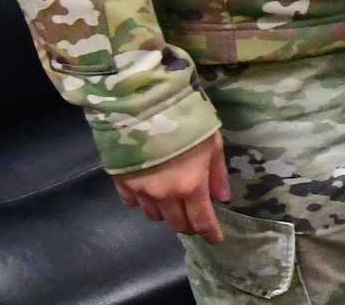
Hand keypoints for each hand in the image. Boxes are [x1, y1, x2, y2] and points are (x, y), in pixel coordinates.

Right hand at [114, 131, 228, 243]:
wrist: (146, 105)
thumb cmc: (187, 121)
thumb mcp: (212, 142)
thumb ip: (217, 173)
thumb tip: (222, 198)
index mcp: (191, 186)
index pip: (201, 220)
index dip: (209, 233)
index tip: (215, 239)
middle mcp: (165, 195)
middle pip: (177, 224)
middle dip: (189, 224)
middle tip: (196, 217)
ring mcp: (141, 191)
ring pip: (155, 216)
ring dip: (167, 213)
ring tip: (173, 201)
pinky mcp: (122, 182)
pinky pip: (133, 203)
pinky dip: (143, 202)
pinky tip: (149, 190)